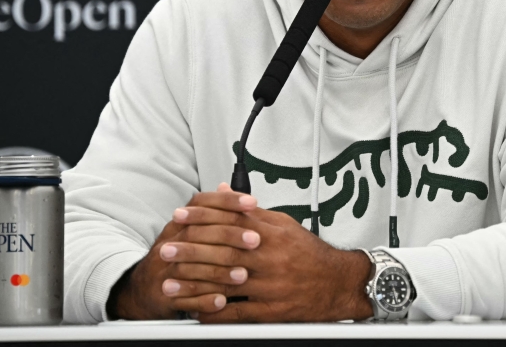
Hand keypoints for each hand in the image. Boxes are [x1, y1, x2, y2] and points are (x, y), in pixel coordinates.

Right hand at [109, 185, 259, 319]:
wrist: (143, 290)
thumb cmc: (175, 257)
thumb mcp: (189, 231)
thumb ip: (210, 212)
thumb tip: (227, 186)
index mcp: (177, 225)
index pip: (200, 204)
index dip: (226, 201)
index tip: (252, 203)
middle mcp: (169, 243)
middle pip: (198, 234)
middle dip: (229, 236)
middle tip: (255, 240)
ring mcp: (163, 271)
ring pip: (191, 268)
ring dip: (219, 272)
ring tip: (244, 275)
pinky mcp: (163, 296)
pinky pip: (184, 299)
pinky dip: (203, 300)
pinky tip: (222, 301)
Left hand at [162, 184, 373, 321]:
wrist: (338, 283)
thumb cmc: (309, 253)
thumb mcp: (283, 225)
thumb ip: (251, 211)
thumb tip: (225, 191)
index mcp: (272, 235)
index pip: (231, 221)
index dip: (203, 218)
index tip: (180, 217)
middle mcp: (271, 259)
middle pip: (224, 252)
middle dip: (191, 251)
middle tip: (166, 251)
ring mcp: (270, 286)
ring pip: (227, 284)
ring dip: (194, 285)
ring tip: (170, 284)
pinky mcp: (272, 312)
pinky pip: (238, 314)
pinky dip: (214, 313)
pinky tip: (195, 311)